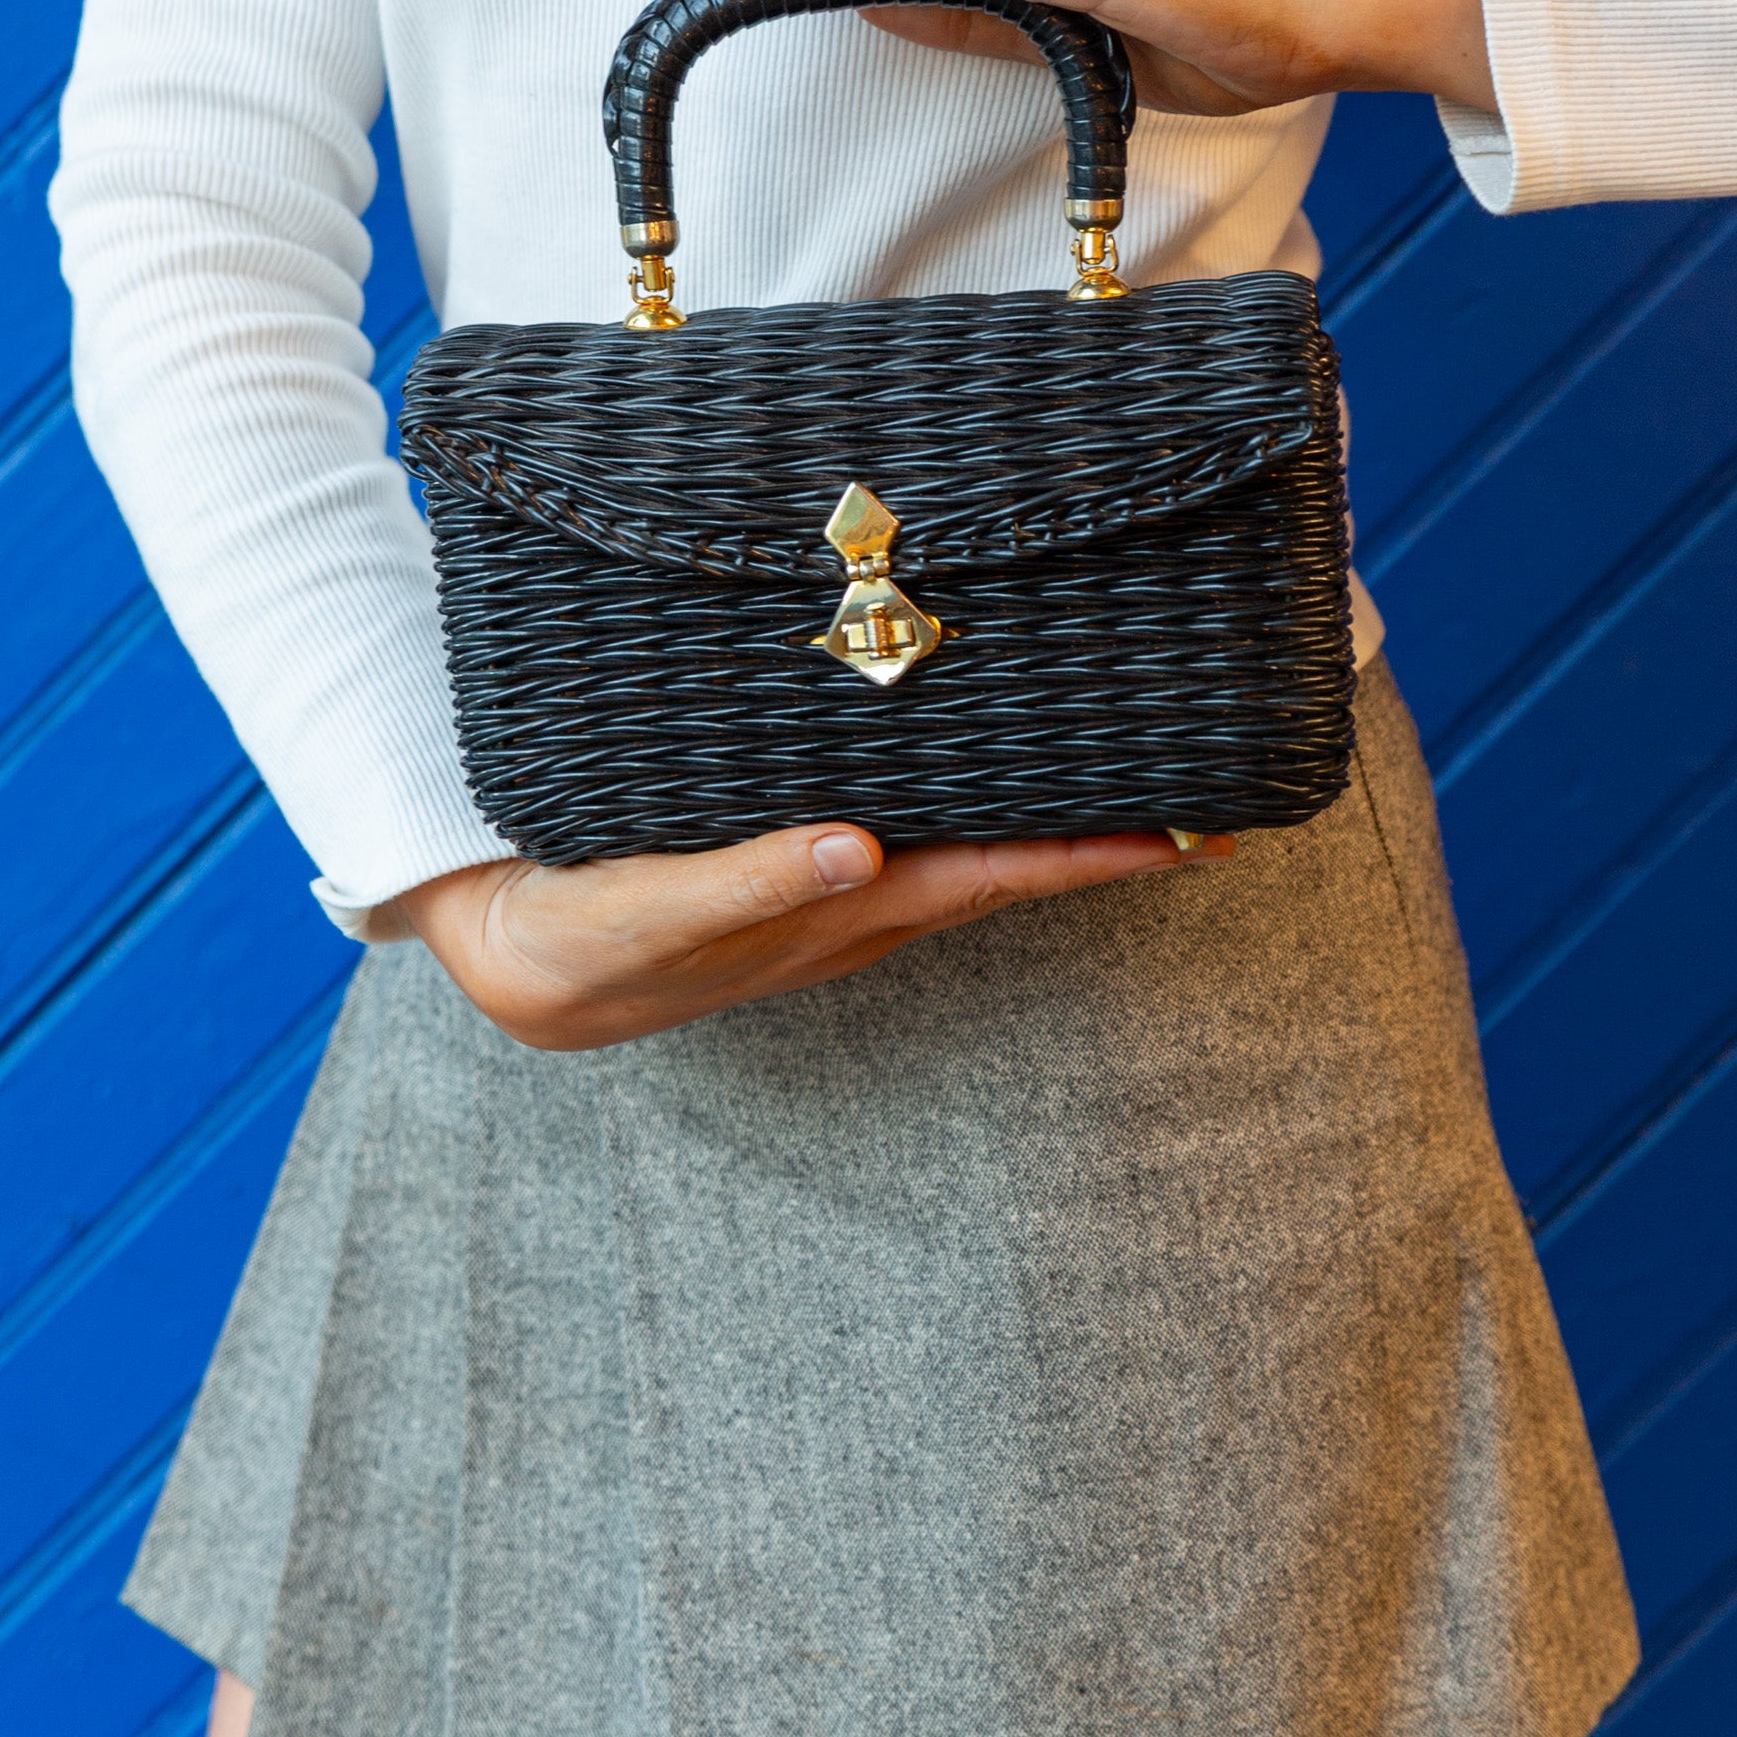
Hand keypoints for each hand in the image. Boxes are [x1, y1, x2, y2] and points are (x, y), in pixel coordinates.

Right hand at [394, 817, 1226, 1050]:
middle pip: (1010, 867)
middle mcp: (863, 904)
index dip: (1090, 857)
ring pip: (975, 855)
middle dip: (1109, 840)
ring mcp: (843, 893)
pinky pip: (924, 837)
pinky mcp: (810, 869)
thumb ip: (749, 882)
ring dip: (1057, 828)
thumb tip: (855, 847)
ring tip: (1144, 787)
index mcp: (841, 909)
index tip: (1187, 838)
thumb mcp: (650, 910)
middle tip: (1215, 806)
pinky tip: (1006, 776)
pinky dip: (984, 813)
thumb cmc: (585, 936)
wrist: (521, 959)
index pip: (994, 876)